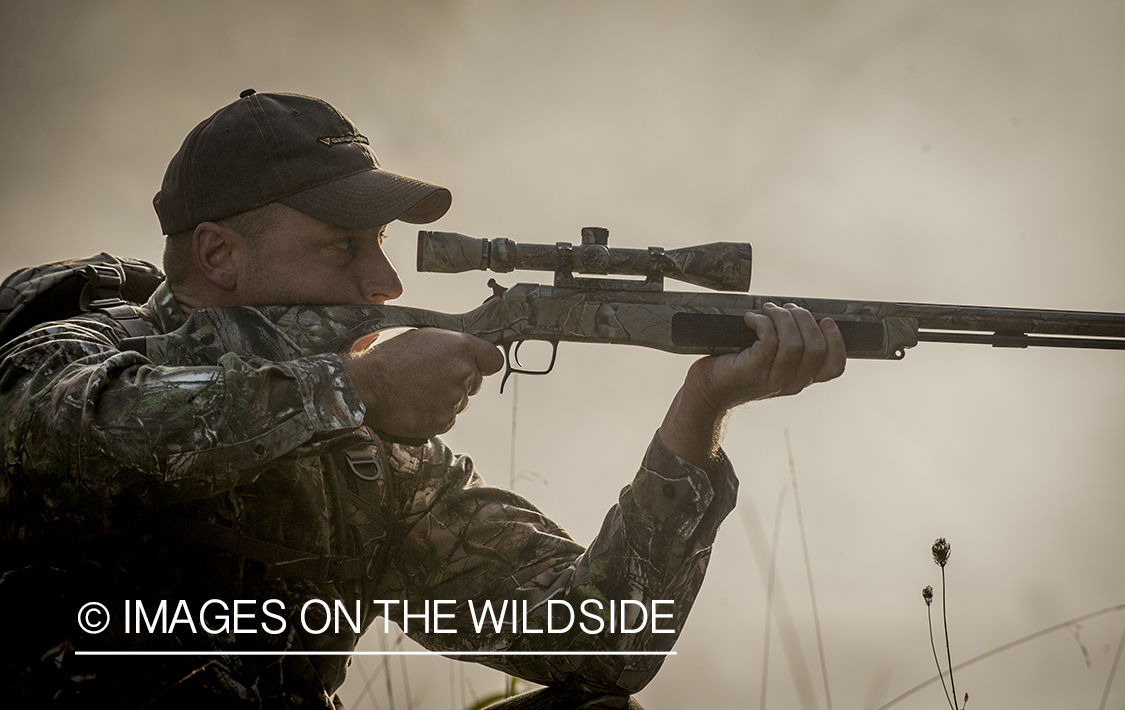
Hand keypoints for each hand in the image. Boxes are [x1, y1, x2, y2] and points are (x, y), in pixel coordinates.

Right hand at [342, 329, 503, 440]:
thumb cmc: (390, 357)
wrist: (366, 386)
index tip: (475, 365)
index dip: (484, 363)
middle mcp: (463, 373)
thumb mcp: (424, 337)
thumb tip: (465, 353)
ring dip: (445, 399)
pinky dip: (434, 415)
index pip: (494, 360)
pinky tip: (415, 405)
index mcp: (461, 348)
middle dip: (459, 381)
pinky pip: (447, 418)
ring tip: (417, 391)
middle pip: (475, 382)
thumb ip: (452, 346)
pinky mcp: (443, 421)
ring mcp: (455, 399)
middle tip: (432, 378)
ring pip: (460, 402)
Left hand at [660, 303, 845, 466]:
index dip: (836, 340)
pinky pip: (769, 340)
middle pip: (816, 347)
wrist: (707, 391)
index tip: (825, 321)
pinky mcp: (753, 370)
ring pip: (794, 343)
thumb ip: (789, 345)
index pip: (834, 367)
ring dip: (782, 317)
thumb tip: (798, 311)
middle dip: (803, 319)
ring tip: (767, 310)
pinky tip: (750, 319)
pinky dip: (763, 322)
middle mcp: (792, 383)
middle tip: (784, 308)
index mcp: (801, 380)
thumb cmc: (738, 367)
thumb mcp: (770, 359)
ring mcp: (773, 379)